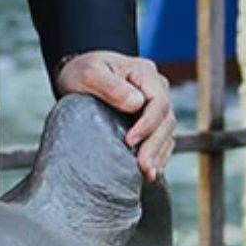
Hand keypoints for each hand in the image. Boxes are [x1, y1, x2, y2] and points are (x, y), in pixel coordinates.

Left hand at [55, 51, 174, 181]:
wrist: (78, 73)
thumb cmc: (82, 70)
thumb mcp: (89, 73)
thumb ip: (110, 86)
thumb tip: (136, 104)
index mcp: (145, 73)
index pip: (158, 102)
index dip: (148, 124)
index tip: (130, 141)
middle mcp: (156, 89)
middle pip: (166, 120)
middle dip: (155, 146)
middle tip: (144, 168)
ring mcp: (155, 105)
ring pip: (167, 133)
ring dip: (158, 155)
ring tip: (148, 175)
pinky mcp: (150, 120)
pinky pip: (161, 140)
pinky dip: (158, 156)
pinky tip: (151, 172)